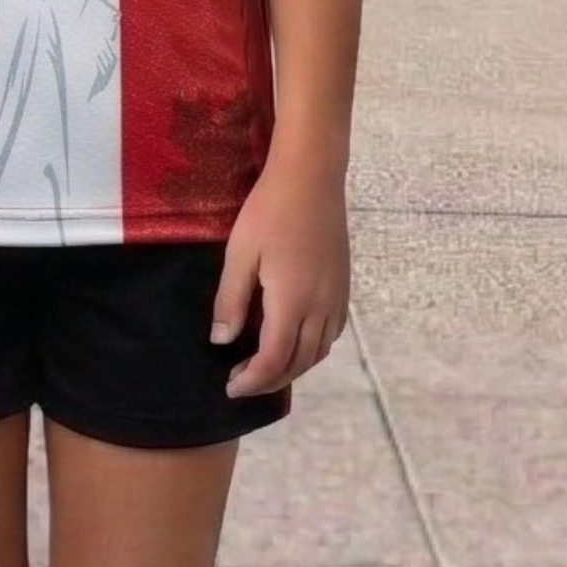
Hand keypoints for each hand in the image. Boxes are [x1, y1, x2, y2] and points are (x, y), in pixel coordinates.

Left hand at [215, 153, 348, 400]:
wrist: (311, 178)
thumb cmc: (269, 211)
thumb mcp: (239, 253)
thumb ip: (230, 300)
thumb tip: (222, 341)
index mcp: (291, 303)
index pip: (273, 360)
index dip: (252, 381)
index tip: (230, 387)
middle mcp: (320, 308)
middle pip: (299, 363)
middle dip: (270, 381)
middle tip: (242, 382)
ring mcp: (337, 299)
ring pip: (319, 352)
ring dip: (293, 368)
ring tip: (265, 367)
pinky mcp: (344, 287)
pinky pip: (331, 334)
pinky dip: (312, 349)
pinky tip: (295, 341)